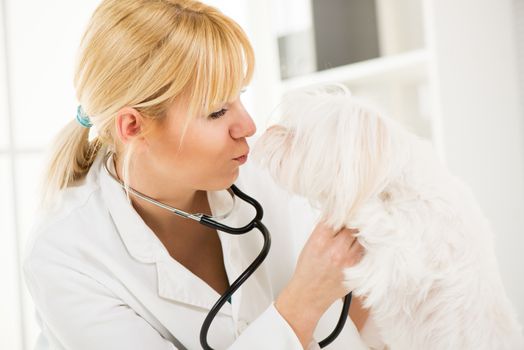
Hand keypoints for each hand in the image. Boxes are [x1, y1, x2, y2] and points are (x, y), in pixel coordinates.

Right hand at [275, 219, 363, 346]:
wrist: (310, 294)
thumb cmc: (308, 270)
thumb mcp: (310, 243)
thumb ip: (325, 227)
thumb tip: (339, 212)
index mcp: (320, 240)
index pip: (337, 215)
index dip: (344, 209)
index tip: (347, 205)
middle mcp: (336, 250)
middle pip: (353, 224)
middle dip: (355, 218)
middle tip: (358, 214)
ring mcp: (349, 260)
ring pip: (363, 235)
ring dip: (362, 230)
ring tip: (361, 227)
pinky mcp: (358, 269)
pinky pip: (367, 250)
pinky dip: (366, 244)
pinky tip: (363, 242)